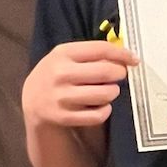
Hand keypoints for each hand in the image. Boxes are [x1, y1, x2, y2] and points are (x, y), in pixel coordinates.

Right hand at [22, 38, 136, 130]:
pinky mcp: (65, 117)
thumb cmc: (55, 73)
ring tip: (109, 90)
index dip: (122, 54)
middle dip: (120, 73)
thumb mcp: (65, 56)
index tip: (133, 59)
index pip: (100, 49)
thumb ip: (90, 54)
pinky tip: (102, 105)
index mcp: (63, 53)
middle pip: (106, 72)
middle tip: (120, 75)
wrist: (32, 100)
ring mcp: (62, 97)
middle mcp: (61, 74)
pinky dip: (105, 110)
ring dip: (113, 92)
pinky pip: (98, 115)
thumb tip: (123, 56)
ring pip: (105, 94)